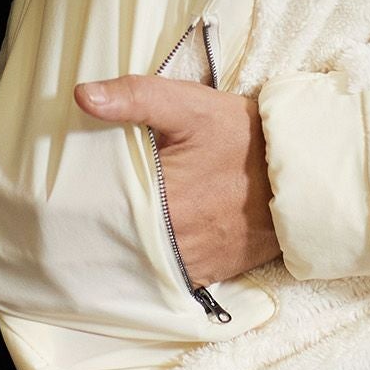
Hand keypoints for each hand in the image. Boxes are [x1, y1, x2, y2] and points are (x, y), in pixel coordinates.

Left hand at [75, 75, 281, 286]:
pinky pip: (163, 272)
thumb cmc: (242, 135)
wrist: (301, 172)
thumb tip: (82, 96)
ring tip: (106, 217)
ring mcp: (190, 264)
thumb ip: (135, 97)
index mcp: (160, 202)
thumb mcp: (190, 105)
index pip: (97, 206)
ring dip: (120, 241)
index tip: (68, 182)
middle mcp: (172, 243)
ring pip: (135, 258)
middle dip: (95, 220)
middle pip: (112, 236)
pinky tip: (140, 237)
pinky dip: (148, 257)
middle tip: (78, 201)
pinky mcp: (207, 274)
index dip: (79, 195)